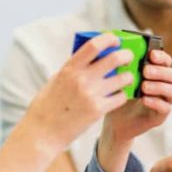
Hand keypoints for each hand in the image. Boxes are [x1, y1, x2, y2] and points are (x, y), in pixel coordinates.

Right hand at [18, 32, 134, 154]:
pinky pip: (121, 97)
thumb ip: (74, 68)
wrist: (42, 132)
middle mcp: (81, 79)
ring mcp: (91, 95)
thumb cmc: (47, 106)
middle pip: (114, 58)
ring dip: (128, 76)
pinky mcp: (98, 111)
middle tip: (129, 57)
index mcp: (69, 69)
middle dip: (127, 55)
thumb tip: (93, 57)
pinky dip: (122, 95)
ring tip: (126, 78)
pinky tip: (119, 95)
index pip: (94, 45)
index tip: (115, 40)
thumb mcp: (56, 81)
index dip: (109, 39)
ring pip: (123, 78)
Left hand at [101, 49, 171, 144]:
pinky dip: (156, 102)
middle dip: (161, 71)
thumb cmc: (119, 95)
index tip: (151, 55)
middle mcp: (164, 85)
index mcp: (157, 73)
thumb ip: (125, 65)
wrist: (114, 120)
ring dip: (160, 86)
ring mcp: (164, 101)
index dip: (162, 57)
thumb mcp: (120, 78)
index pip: (167, 61)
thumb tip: (122, 50)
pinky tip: (144, 99)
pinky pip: (166, 108)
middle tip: (145, 71)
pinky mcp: (160, 116)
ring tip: (144, 86)